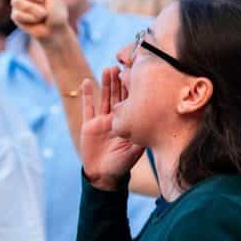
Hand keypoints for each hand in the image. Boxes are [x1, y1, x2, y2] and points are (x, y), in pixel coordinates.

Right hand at [80, 68, 144, 190]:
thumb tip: (155, 125)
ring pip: (104, 97)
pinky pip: (87, 107)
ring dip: (105, 83)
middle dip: (119, 80)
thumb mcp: (136, 150)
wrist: (104, 176)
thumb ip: (142, 137)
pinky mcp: (89, 125)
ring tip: (108, 69)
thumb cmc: (122, 164)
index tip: (136, 73)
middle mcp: (115, 118)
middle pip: (117, 95)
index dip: (133, 88)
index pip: (131, 101)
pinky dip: (87, 95)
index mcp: (127, 122)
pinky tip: (86, 81)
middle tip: (121, 65)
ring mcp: (101, 120)